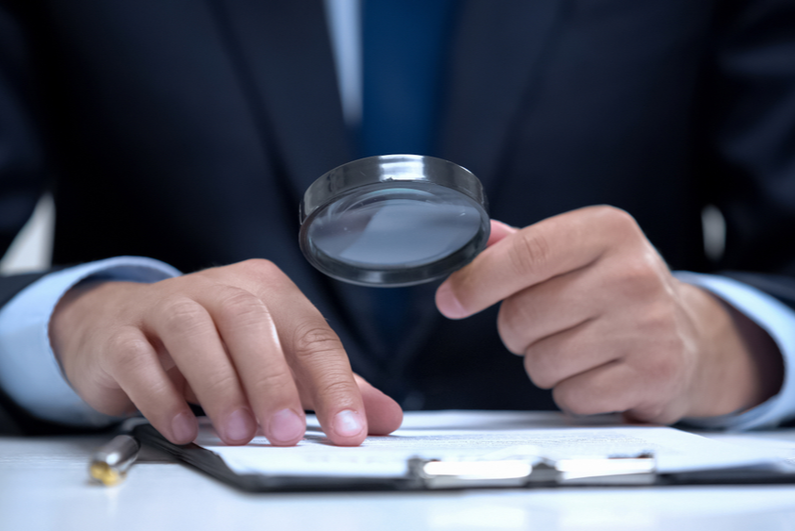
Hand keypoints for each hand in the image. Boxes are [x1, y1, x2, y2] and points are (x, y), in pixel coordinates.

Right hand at [49, 259, 402, 445]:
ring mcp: (165, 304)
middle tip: (287, 434)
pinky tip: (182, 428)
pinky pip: (139, 357)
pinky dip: (161, 394)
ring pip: (194, 330)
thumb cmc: (209, 341)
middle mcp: (218, 288)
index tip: (349, 429)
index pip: (310, 333)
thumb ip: (326, 387)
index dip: (333, 383)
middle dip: (274, 382)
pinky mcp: (122, 331)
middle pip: (252, 322)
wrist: (121, 326)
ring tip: (238, 432)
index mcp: (266, 290)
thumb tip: (382, 417)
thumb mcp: (275, 359)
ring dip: (220, 385)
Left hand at [436, 206, 781, 423]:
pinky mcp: (653, 373)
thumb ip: (520, 247)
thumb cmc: (618, 290)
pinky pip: (570, 396)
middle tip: (550, 324)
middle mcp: (632, 272)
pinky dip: (572, 392)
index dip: (476, 282)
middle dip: (518, 329)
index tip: (452, 300)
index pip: (523, 255)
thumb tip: (468, 243)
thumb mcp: (577, 252)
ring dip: (545, 362)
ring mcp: (647, 325)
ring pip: (541, 361)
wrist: (689, 336)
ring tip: (580, 347)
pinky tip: (598, 371)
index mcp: (607, 230)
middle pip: (522, 316)